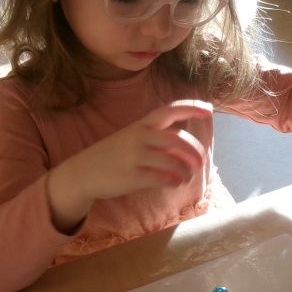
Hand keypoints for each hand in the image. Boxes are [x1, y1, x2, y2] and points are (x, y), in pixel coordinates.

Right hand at [46, 101, 212, 231]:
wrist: (82, 173)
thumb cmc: (113, 155)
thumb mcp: (131, 138)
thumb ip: (156, 138)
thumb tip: (186, 147)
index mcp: (140, 125)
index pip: (170, 110)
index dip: (191, 108)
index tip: (209, 109)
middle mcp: (139, 137)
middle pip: (178, 139)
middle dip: (195, 152)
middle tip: (200, 162)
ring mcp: (135, 157)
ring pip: (173, 161)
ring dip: (186, 170)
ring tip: (187, 177)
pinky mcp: (132, 176)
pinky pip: (162, 178)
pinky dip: (174, 180)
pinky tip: (175, 183)